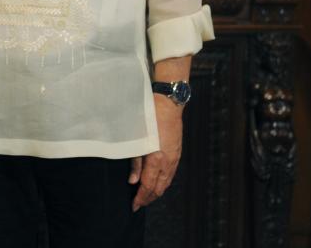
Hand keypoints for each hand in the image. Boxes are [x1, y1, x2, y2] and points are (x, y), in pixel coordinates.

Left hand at [129, 95, 183, 209]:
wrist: (168, 105)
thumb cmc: (149, 119)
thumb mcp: (137, 141)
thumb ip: (136, 163)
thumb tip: (133, 181)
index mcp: (156, 159)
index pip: (148, 186)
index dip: (140, 198)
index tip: (134, 205)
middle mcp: (168, 162)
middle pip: (159, 188)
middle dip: (149, 198)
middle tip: (138, 203)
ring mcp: (174, 158)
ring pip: (166, 183)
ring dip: (156, 192)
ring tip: (147, 196)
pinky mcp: (177, 153)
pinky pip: (171, 174)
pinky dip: (163, 183)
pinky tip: (158, 183)